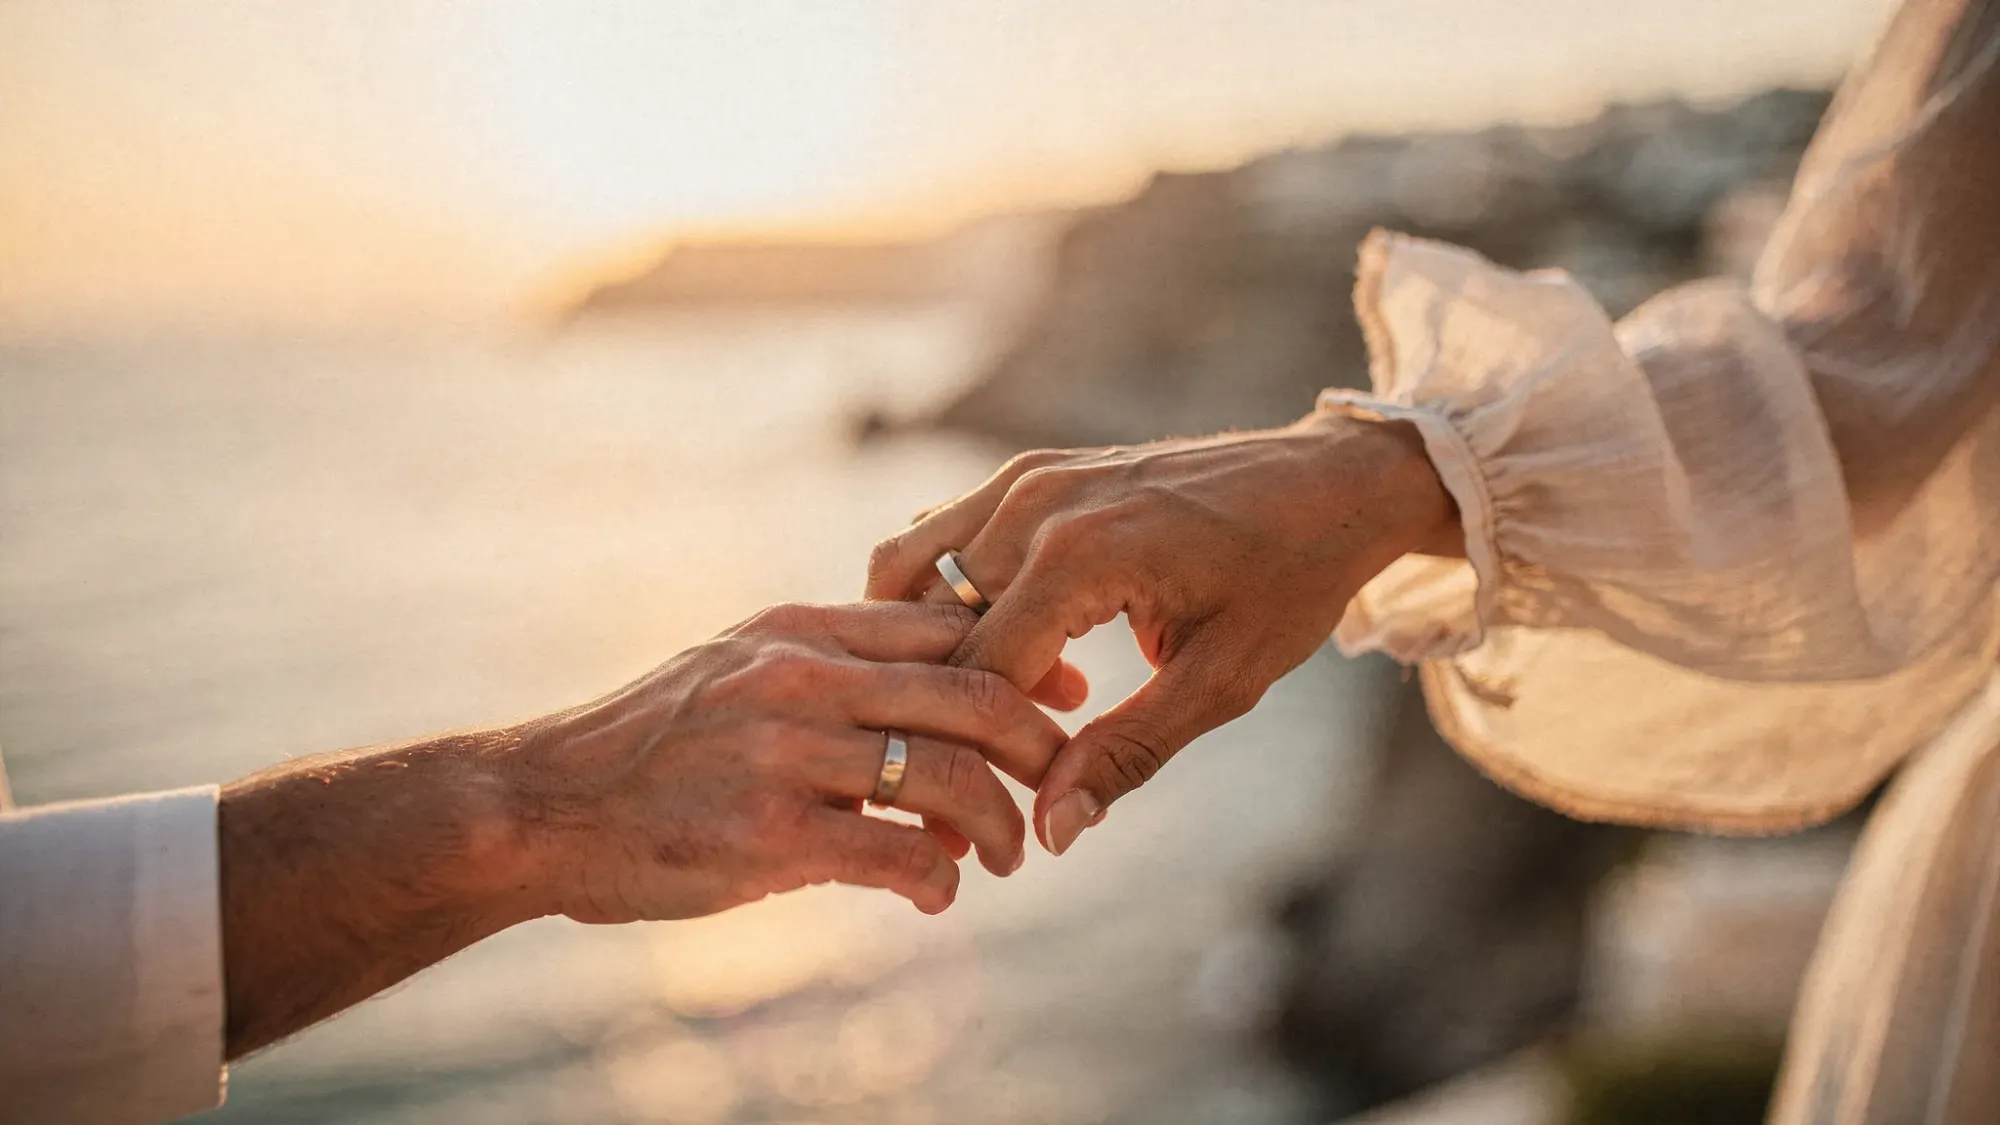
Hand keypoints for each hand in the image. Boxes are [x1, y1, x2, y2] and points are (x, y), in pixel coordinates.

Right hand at [502, 601, 1065, 919]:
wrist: (541, 805)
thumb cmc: (648, 743)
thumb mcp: (735, 666)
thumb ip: (825, 665)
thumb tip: (926, 686)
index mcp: (799, 629)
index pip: (946, 622)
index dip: (1022, 657)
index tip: (1062, 695)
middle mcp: (799, 678)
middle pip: (971, 692)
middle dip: (1039, 742)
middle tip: (1062, 780)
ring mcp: (783, 754)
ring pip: (948, 776)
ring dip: (1000, 825)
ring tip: (1009, 856)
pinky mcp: (766, 836)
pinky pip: (896, 856)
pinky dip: (939, 881)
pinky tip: (938, 898)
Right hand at [865, 412, 1455, 856]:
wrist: (1327, 482)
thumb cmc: (1289, 580)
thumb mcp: (1222, 682)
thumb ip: (1127, 753)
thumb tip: (1050, 833)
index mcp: (1081, 556)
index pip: (978, 672)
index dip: (971, 757)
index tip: (976, 823)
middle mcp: (1035, 505)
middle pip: (931, 626)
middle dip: (938, 711)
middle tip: (964, 784)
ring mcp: (1026, 477)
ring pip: (910, 570)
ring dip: (928, 646)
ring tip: (984, 709)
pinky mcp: (1030, 470)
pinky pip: (942, 536)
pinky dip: (943, 597)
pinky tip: (1010, 649)